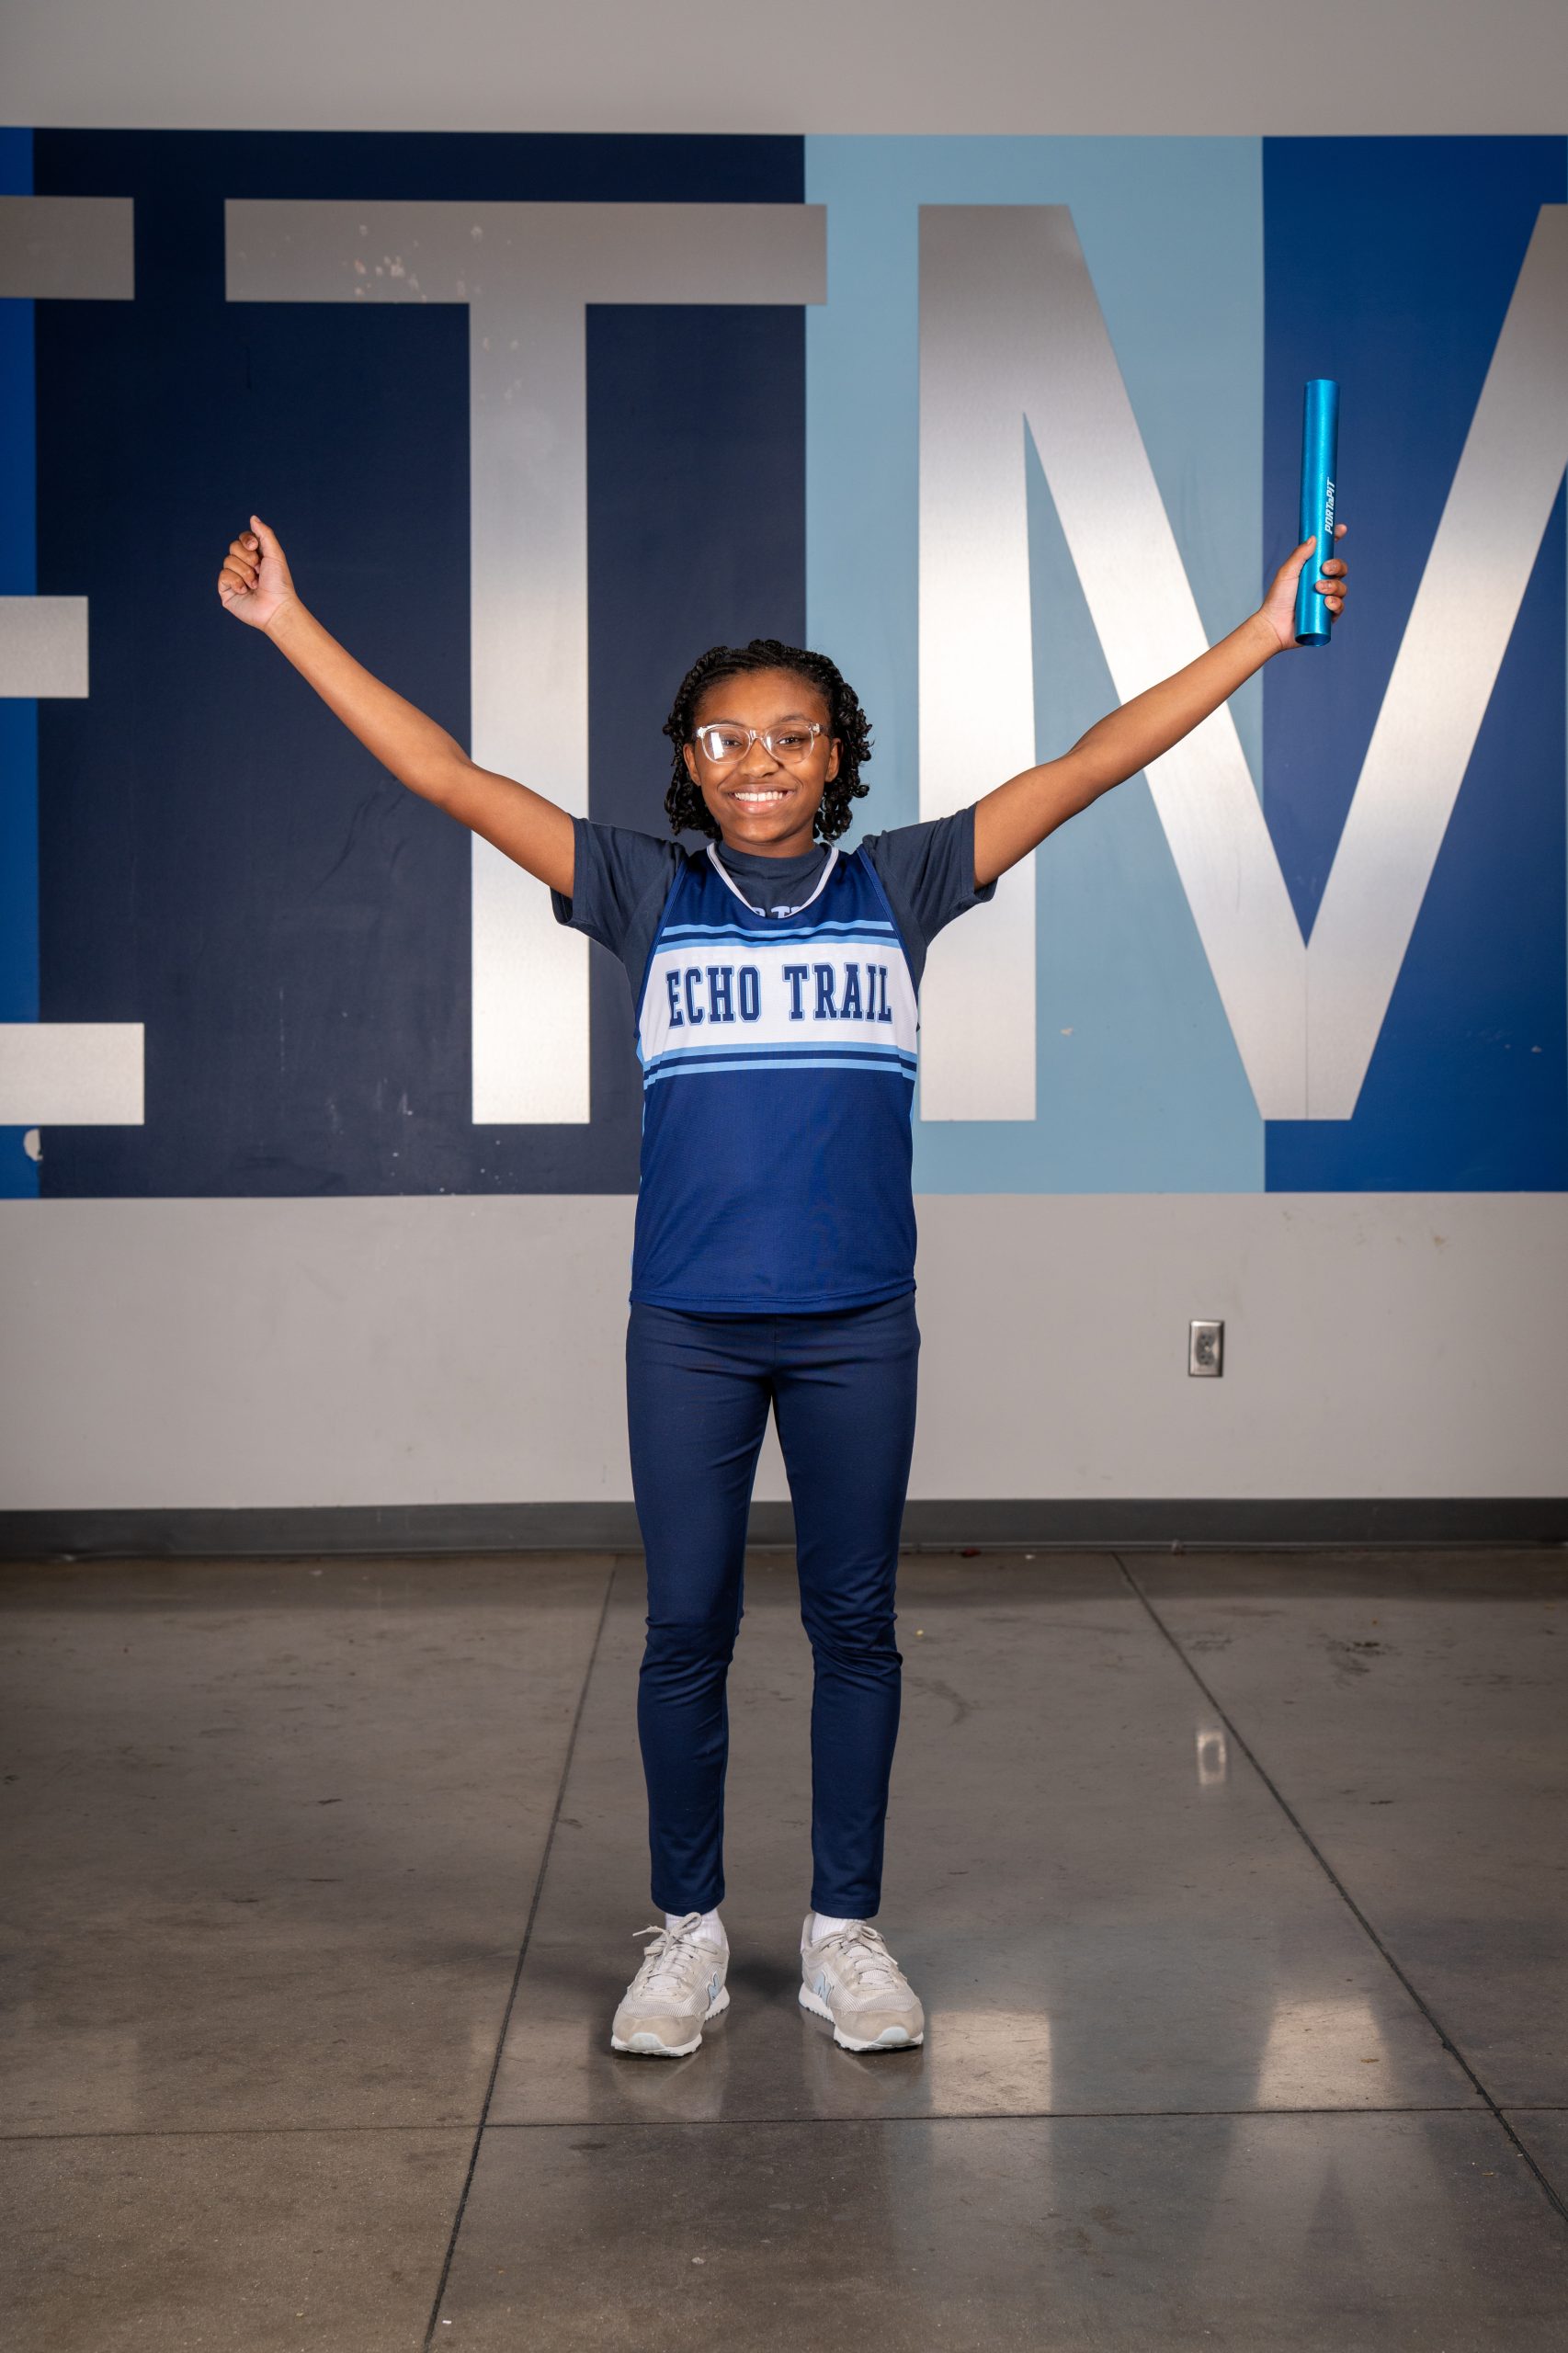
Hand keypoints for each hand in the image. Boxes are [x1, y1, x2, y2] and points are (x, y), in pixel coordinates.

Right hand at [216, 513, 298, 632]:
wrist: (276, 607)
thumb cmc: (279, 583)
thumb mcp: (275, 555)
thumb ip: (264, 534)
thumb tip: (253, 518)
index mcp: (256, 557)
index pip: (243, 539)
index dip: (247, 540)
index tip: (255, 546)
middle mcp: (244, 566)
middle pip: (233, 547)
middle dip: (248, 558)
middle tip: (259, 570)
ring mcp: (234, 578)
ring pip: (228, 560)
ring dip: (245, 572)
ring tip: (255, 585)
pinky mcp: (226, 591)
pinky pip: (223, 575)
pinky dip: (236, 582)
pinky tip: (245, 591)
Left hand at [1256, 522, 1348, 652]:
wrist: (1274, 625)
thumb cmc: (1277, 599)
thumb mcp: (1287, 572)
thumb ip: (1299, 555)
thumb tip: (1314, 537)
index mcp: (1312, 570)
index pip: (1328, 552)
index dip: (1336, 539)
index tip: (1341, 529)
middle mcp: (1321, 583)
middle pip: (1340, 569)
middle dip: (1337, 566)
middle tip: (1324, 569)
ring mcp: (1325, 599)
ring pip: (1342, 588)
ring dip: (1334, 586)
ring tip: (1319, 590)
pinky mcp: (1328, 616)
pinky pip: (1340, 607)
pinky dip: (1336, 604)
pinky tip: (1326, 604)